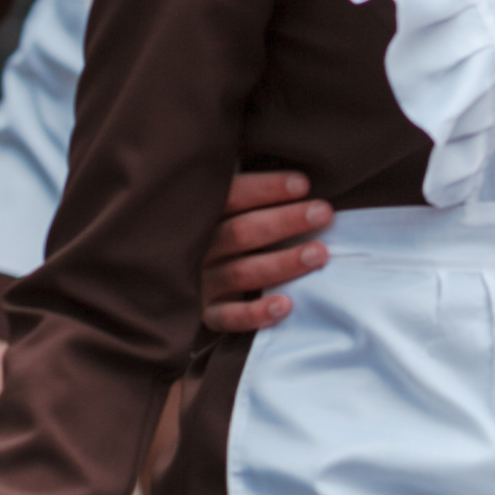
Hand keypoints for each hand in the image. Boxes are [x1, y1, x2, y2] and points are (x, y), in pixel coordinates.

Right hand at [200, 171, 333, 332]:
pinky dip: (256, 313)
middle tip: (323, 212)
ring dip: (283, 263)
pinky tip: (286, 305)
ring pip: (242, 273)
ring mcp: (200, 284)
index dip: (267, 189)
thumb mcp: (221, 207)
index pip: (232, 197)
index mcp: (200, 215)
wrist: (171, 279)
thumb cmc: (216, 229)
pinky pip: (229, 318)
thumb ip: (246, 193)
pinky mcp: (205, 316)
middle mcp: (198, 249)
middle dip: (286, 221)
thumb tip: (299, 176)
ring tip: (320, 253)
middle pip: (242, 233)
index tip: (303, 184)